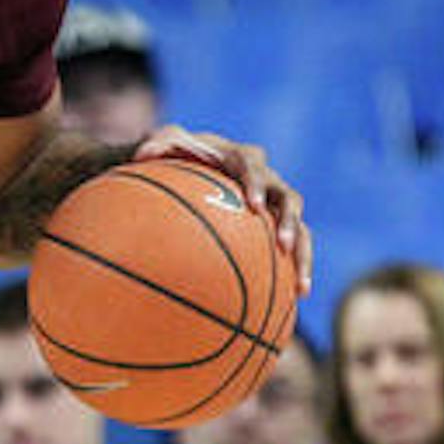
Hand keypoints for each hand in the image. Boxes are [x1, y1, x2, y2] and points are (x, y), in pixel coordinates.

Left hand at [136, 124, 312, 294]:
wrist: (198, 165)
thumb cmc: (181, 155)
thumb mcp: (165, 145)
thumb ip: (156, 145)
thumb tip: (141, 155)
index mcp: (242, 158)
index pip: (254, 167)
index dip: (257, 185)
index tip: (254, 205)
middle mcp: (268, 180)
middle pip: (289, 198)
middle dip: (290, 222)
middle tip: (283, 244)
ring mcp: (276, 204)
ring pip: (300, 228)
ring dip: (303, 254)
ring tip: (300, 286)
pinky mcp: (278, 224)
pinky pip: (295, 247)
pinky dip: (297, 270)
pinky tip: (297, 297)